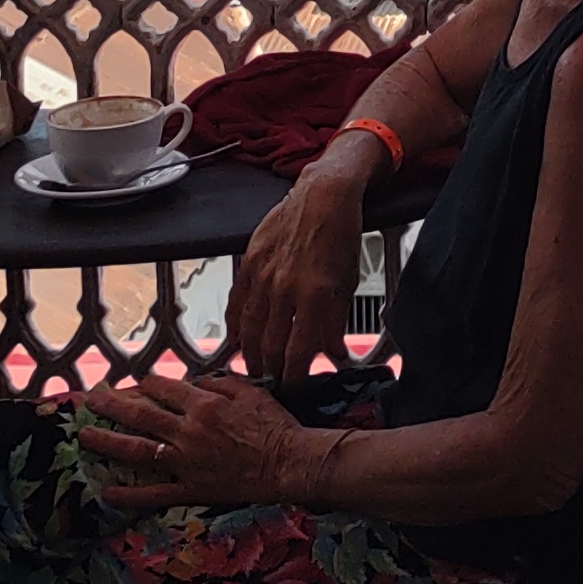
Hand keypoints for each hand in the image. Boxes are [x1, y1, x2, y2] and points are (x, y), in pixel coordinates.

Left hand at [75, 363, 311, 512]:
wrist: (287, 463)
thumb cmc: (274, 424)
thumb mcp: (250, 391)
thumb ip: (219, 383)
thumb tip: (195, 382)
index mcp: (203, 405)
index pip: (164, 389)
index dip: (146, 383)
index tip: (134, 382)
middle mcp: (187, 432)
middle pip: (141, 416)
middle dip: (112, 406)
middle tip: (89, 399)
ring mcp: (185, 463)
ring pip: (138, 450)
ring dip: (108, 442)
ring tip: (84, 436)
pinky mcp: (191, 488)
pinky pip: (154, 493)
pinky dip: (129, 494)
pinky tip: (107, 492)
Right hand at [228, 159, 370, 385]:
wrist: (323, 194)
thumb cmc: (341, 236)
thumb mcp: (348, 282)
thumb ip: (336, 323)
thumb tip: (333, 356)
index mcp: (314, 295)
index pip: (298, 353)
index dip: (295, 378)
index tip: (295, 389)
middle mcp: (284, 288)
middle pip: (269, 347)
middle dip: (271, 372)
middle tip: (274, 384)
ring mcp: (262, 275)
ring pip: (248, 330)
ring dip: (250, 355)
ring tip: (255, 370)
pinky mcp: (248, 263)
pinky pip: (235, 303)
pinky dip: (234, 327)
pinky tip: (235, 342)